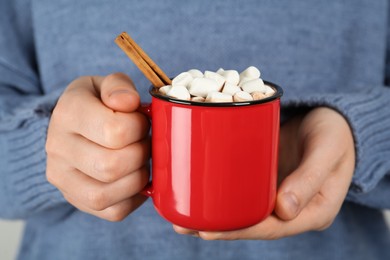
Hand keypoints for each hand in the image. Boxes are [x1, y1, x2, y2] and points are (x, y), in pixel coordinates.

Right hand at [46, 73, 149, 220]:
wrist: (72, 129)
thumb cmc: (96, 105)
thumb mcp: (103, 85)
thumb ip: (118, 86)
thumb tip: (128, 102)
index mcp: (68, 113)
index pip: (115, 130)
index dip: (140, 127)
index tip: (140, 121)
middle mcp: (58, 148)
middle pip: (112, 166)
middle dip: (141, 154)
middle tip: (144, 142)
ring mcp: (63, 178)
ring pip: (110, 194)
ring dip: (138, 177)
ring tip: (140, 160)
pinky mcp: (76, 199)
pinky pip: (114, 212)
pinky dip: (133, 197)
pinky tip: (134, 177)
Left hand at [174, 107, 354, 238]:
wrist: (332, 120)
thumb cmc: (335, 134)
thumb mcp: (327, 151)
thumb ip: (309, 178)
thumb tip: (284, 211)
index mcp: (312, 211)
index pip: (271, 228)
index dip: (238, 231)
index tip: (207, 230)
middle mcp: (292, 209)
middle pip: (251, 224)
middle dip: (217, 227)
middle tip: (182, 224)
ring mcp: (278, 194)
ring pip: (244, 210)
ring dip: (214, 214)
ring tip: (180, 214)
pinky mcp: (267, 178)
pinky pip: (243, 191)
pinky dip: (221, 193)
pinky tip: (199, 192)